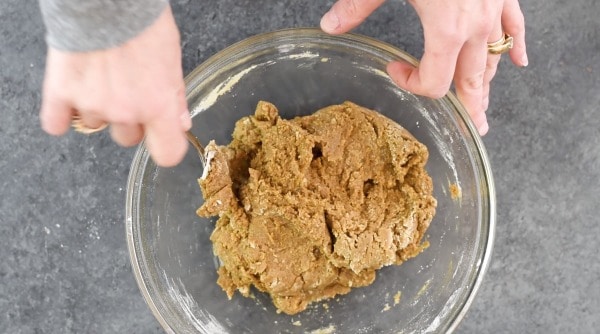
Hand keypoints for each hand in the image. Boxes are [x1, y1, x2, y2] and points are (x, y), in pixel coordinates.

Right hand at [40, 6, 190, 166]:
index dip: (166, 146)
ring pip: (96, 124)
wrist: (107, 0)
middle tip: (129, 93)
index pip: (167, 153)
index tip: (163, 138)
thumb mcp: (172, 59)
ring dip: (98, 109)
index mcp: (158, 106)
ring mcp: (91, 104)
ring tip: (101, 77)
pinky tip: (70, 99)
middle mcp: (125, 112)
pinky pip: (57, 122)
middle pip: (128, 139)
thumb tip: (180, 123)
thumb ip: (175, 96)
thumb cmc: (143, 24)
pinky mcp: (61, 93)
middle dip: (130, 121)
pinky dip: (62, 115)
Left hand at [320, 0, 527, 134]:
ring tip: (484, 105)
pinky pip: (515, 26)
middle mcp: (477, 27)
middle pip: (473, 81)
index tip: (394, 69)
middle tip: (471, 129)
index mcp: (448, 30)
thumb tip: (330, 26)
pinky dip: (514, 45)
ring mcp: (494, 10)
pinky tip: (519, 61)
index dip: (412, 84)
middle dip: (470, 106)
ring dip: (488, 83)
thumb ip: (356, 6)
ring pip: (495, 59)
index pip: (435, 82)